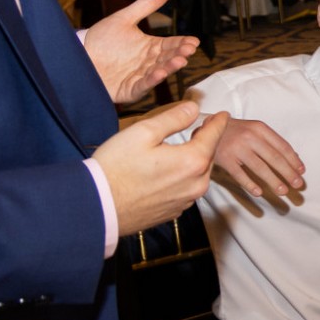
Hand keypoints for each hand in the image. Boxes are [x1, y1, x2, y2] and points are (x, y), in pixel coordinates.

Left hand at [82, 0, 197, 104]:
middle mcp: (148, 63)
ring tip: (179, 61)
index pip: (171, 44)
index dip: (182, 43)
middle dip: (179, 54)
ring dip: (169, 68)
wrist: (79, 58)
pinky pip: (142, 86)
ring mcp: (139, 77)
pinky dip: (151, 81)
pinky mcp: (129, 90)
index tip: (193, 41)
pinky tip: (159, 73)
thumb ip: (144, 6)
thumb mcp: (124, 19)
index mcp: (150, 47)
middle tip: (188, 50)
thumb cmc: (101, 41)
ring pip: (158, 72)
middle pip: (167, 58)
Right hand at [93, 102, 227, 234]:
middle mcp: (196, 184)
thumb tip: (193, 108)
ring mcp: (185, 201)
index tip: (223, 115)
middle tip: (203, 128)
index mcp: (192, 161)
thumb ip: (173, 119)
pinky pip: (187, 190)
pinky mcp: (173, 212)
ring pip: (199, 175)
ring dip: (197, 160)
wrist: (96, 207)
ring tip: (189, 147)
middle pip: (208, 156)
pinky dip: (185, 178)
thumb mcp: (143, 133)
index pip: (214, 136)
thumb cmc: (116, 167)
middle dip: (207, 141)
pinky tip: (172, 172)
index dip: (219, 123)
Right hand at [212, 117, 306, 196]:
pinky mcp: (224, 159)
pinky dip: (250, 184)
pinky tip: (259, 193)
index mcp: (260, 129)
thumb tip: (295, 158)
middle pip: (274, 158)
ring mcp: (236, 148)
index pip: (282, 146)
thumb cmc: (236, 131)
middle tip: (298, 184)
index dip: (294, 160)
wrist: (206, 127)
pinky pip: (240, 174)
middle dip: (288, 172)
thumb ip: (273, 142)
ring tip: (283, 191)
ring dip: (273, 180)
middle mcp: (250, 137)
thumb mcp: (255, 130)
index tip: (301, 172)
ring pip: (259, 167)